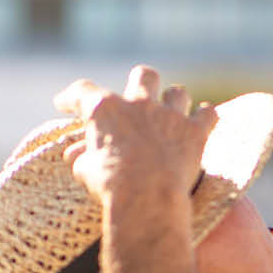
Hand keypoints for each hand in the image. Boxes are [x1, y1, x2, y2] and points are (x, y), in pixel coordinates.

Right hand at [53, 65, 215, 204]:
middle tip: (138, 94)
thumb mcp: (86, 171)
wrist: (147, 197)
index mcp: (104, 110)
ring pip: (178, 93)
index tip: (64, 103)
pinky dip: (207, 116)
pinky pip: (208, 115)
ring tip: (173, 110)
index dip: (71, 97)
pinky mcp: (195, 133)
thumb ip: (83, 157)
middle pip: (144, 75)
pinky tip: (205, 117)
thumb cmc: (110, 185)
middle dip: (141, 82)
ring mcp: (169, 116)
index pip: (83, 92)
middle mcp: (138, 104)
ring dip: (175, 100)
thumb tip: (75, 156)